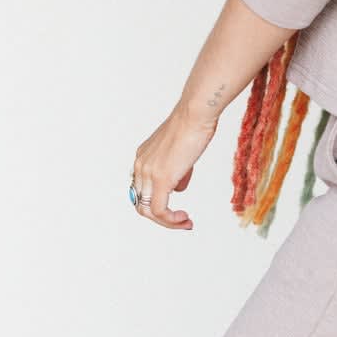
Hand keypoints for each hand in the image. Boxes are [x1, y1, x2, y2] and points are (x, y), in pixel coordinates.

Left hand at [130, 106, 215, 230]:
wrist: (196, 114)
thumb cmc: (194, 126)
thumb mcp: (181, 152)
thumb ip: (177, 172)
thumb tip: (179, 188)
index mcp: (143, 158)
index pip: (142, 190)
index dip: (158, 204)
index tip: (177, 210)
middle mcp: (140, 166)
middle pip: (141, 203)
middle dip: (161, 218)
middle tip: (181, 221)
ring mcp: (148, 173)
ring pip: (147, 211)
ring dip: (167, 222)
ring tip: (185, 222)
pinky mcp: (161, 179)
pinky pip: (159, 210)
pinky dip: (171, 220)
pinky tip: (184, 218)